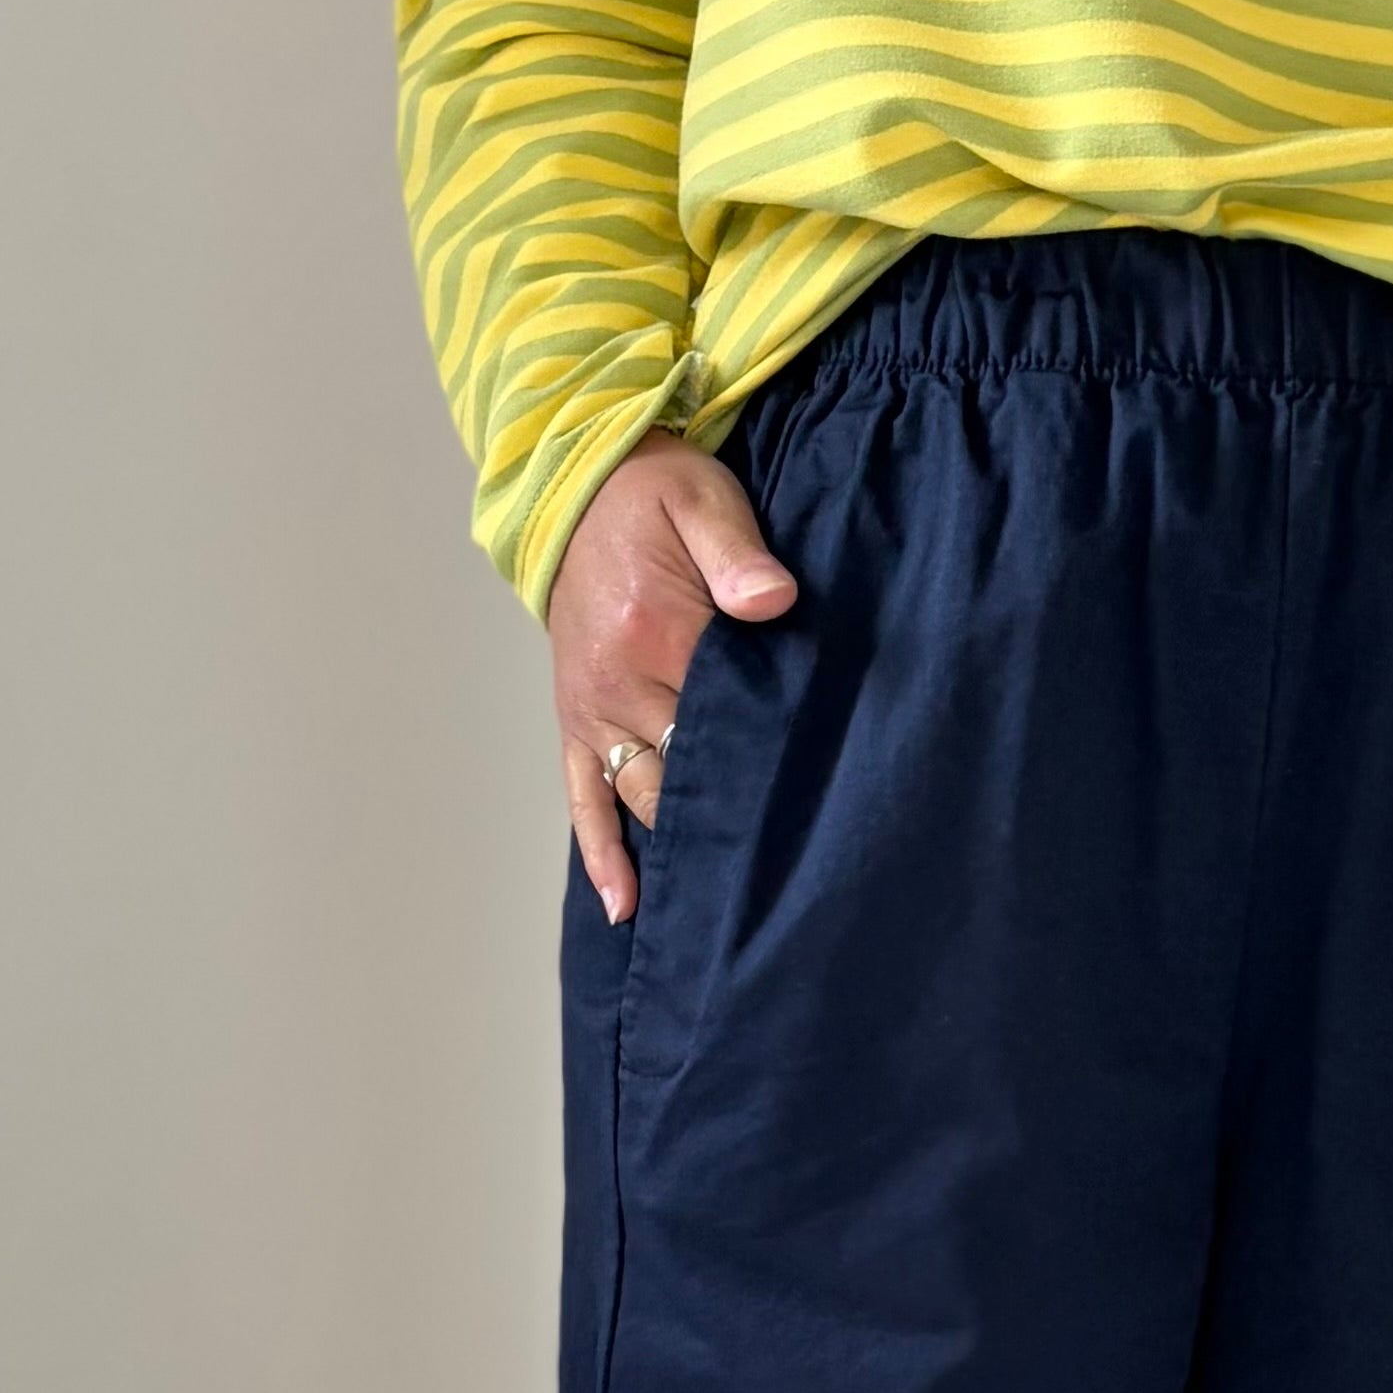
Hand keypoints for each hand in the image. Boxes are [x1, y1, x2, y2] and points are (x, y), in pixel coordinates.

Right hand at [549, 427, 795, 926]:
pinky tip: (625, 906)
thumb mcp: (703, 500)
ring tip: (723, 906)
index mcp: (656, 636)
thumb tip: (774, 601)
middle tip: (789, 871)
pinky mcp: (575, 723)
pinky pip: (581, 799)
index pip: (726, 719)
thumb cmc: (656, 495)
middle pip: (685, 773)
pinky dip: (601, 855)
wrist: (580, 486)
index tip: (817, 802)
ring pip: (640, 797)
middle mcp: (616, 687)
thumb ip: (739, 553)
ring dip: (678, 845)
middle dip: (732, 819)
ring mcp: (591, 713)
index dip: (772, 760)